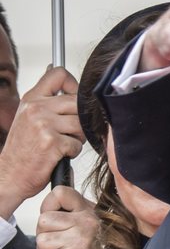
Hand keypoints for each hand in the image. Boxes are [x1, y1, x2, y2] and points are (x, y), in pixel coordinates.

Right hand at [0, 67, 83, 218]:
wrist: (10, 175)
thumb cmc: (23, 148)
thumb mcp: (28, 116)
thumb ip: (45, 99)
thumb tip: (61, 74)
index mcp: (31, 99)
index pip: (58, 74)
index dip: (73, 84)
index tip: (73, 97)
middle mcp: (36, 108)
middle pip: (77, 101)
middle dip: (78, 119)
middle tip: (67, 132)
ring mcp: (44, 124)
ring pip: (80, 123)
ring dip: (77, 137)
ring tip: (61, 143)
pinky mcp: (52, 142)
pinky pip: (78, 144)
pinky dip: (72, 152)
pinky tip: (58, 154)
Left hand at [34, 186, 98, 248]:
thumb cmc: (99, 242)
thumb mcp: (90, 216)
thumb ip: (68, 209)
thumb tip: (46, 207)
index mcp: (87, 209)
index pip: (59, 193)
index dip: (50, 205)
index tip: (56, 214)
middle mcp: (85, 223)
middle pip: (43, 221)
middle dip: (45, 233)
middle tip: (59, 240)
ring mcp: (80, 242)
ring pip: (42, 241)